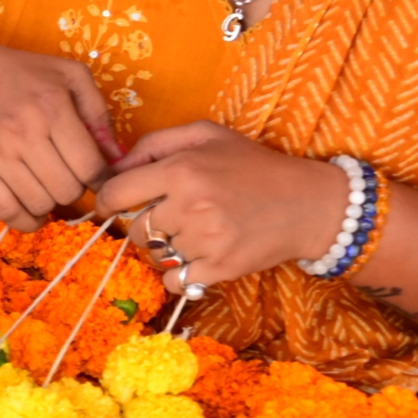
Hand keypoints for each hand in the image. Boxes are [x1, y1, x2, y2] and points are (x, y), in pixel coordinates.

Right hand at [0, 33, 121, 230]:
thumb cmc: (18, 71)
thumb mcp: (68, 75)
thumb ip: (99, 113)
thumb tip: (117, 158)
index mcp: (52, 107)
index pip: (91, 167)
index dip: (101, 179)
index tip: (96, 176)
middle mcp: (25, 131)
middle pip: (68, 190)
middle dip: (75, 190)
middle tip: (67, 177)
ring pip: (41, 203)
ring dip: (51, 203)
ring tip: (48, 188)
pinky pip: (7, 211)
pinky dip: (26, 221)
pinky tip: (32, 210)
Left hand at [94, 120, 353, 297]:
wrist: (310, 204)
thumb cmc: (253, 166)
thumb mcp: (206, 135)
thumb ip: (153, 144)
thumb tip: (113, 168)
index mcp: (181, 170)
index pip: (115, 193)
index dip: (107, 201)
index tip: (112, 205)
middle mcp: (190, 205)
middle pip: (135, 228)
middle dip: (143, 225)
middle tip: (168, 219)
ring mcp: (206, 240)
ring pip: (155, 255)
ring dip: (165, 248)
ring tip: (193, 234)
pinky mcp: (221, 268)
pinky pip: (175, 281)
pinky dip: (179, 276)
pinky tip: (198, 258)